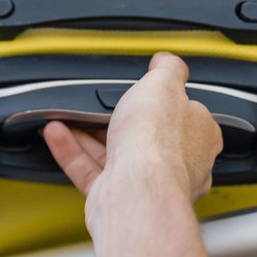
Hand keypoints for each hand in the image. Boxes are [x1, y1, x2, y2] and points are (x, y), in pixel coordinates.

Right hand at [41, 52, 222, 230]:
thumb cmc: (159, 144)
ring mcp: (145, 183)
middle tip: (99, 104)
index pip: (186, 112)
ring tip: (69, 115)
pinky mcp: (116, 196)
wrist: (137, 191)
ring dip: (87, 133)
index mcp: (199, 136)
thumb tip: (166, 60)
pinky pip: (89, 170)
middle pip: (145, 135)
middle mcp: (177, 163)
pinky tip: (56, 133)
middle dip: (118, 118)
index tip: (144, 88)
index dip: (163, 98)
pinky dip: (71, 151)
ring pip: (114, 154)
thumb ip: (168, 69)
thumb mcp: (166, 84)